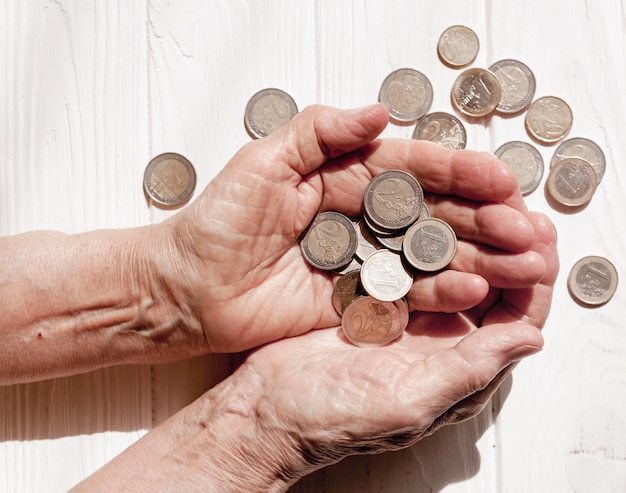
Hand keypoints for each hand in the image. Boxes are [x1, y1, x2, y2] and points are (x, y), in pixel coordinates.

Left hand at [164, 103, 544, 351]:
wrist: (189, 288)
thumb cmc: (217, 222)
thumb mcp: (262, 161)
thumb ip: (319, 132)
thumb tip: (379, 112)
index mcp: (342, 176)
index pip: (411, 168)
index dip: (457, 172)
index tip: (499, 178)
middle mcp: (360, 217)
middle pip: (431, 214)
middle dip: (481, 219)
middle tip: (524, 227)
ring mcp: (361, 260)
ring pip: (427, 256)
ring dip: (475, 258)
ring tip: (520, 263)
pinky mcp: (355, 300)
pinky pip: (403, 296)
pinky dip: (438, 294)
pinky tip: (472, 291)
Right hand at [231, 210, 557, 481]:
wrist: (269, 408)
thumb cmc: (334, 417)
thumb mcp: (410, 398)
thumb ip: (470, 370)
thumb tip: (531, 339)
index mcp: (458, 368)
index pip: (514, 320)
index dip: (531, 280)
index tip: (538, 239)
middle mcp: (439, 341)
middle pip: (489, 285)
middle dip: (505, 245)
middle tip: (514, 205)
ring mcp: (406, 317)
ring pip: (452, 266)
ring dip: (468, 233)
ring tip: (478, 198)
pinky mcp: (373, 299)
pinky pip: (409, 262)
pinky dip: (422, 236)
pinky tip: (425, 210)